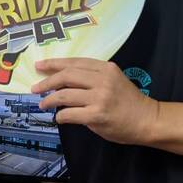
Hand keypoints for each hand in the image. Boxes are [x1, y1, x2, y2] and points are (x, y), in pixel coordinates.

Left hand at [32, 58, 158, 144]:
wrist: (148, 120)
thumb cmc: (128, 102)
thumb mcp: (113, 80)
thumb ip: (91, 78)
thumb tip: (61, 81)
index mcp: (106, 68)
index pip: (74, 62)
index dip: (54, 63)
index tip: (39, 66)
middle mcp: (102, 80)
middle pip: (66, 76)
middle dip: (46, 82)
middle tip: (35, 88)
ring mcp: (100, 98)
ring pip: (64, 95)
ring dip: (49, 100)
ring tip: (42, 104)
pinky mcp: (97, 115)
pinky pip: (69, 114)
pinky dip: (60, 116)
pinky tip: (59, 118)